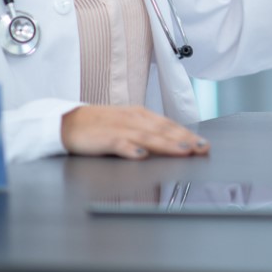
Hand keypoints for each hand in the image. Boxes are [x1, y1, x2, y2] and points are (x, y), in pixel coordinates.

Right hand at [60, 105, 209, 159]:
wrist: (68, 122)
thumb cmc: (101, 126)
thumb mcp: (128, 125)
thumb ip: (148, 133)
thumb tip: (173, 143)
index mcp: (141, 116)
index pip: (169, 125)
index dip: (187, 135)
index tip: (204, 145)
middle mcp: (134, 119)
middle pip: (163, 130)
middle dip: (185, 140)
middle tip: (202, 148)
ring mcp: (119, 128)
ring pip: (147, 136)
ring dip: (166, 144)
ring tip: (183, 151)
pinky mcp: (103, 138)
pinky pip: (119, 144)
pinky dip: (131, 149)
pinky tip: (141, 156)